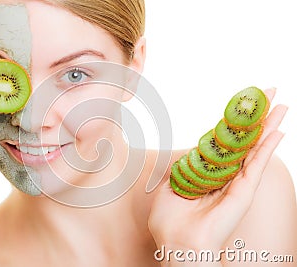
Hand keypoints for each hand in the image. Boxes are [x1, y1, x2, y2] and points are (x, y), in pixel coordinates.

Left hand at [148, 89, 286, 256]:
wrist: (177, 242)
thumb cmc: (170, 221)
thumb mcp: (170, 188)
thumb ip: (181, 171)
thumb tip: (185, 158)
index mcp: (207, 174)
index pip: (222, 142)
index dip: (230, 123)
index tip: (238, 105)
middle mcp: (224, 176)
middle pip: (243, 141)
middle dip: (255, 117)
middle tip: (268, 94)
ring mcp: (236, 183)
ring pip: (255, 148)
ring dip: (267, 125)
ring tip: (280, 104)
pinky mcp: (244, 191)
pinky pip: (258, 164)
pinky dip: (268, 146)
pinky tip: (278, 130)